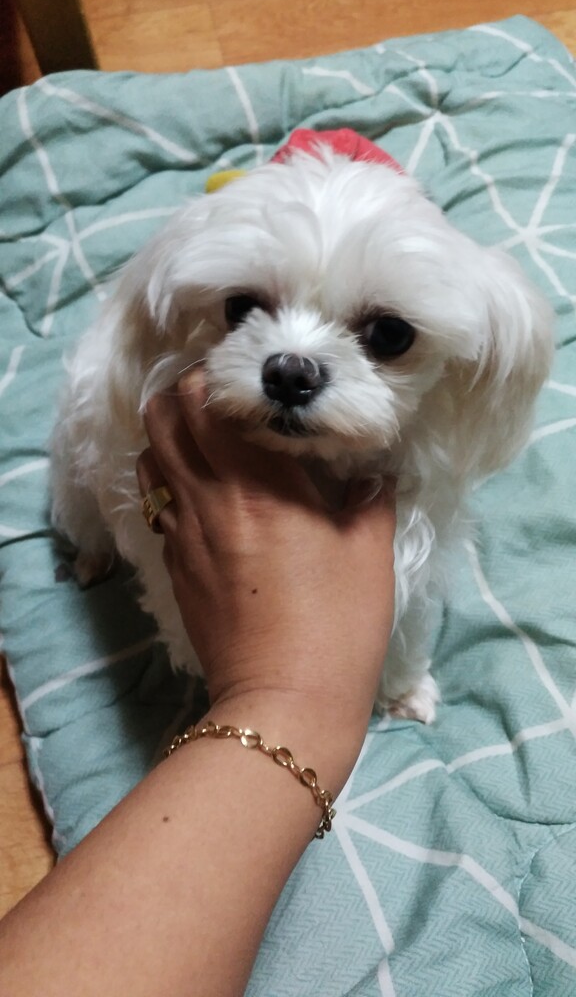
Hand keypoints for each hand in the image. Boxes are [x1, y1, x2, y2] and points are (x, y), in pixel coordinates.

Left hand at [137, 370, 395, 739]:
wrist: (283, 701)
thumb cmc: (337, 623)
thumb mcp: (369, 552)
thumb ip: (369, 496)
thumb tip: (371, 471)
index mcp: (259, 484)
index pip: (207, 401)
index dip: (214, 375)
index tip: (243, 376)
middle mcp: (209, 498)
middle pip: (162, 418)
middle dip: (183, 394)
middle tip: (223, 400)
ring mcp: (183, 534)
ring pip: (149, 459)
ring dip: (170, 437)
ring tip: (208, 443)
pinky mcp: (174, 566)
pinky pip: (158, 504)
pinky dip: (170, 483)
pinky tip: (206, 496)